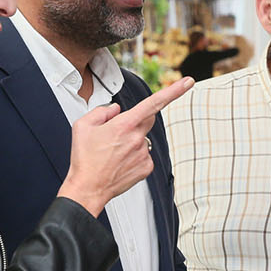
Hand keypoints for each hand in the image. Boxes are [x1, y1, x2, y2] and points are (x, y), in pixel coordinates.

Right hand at [59, 78, 192, 215]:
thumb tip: (116, 110)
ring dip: (131, 141)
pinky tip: (119, 163)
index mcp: (124, 125)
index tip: (188, 82)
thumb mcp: (83, 125)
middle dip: (136, 120)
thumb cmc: (84, 158)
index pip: (154, 102)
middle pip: (147, 119)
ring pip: (143, 139)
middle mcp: (138, 138)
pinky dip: (134, 156)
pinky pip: (144, 155)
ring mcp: (144, 154)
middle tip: (116, 133)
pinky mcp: (147, 167)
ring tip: (111, 153)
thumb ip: (102, 111)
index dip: (174, 91)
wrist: (88, 188)